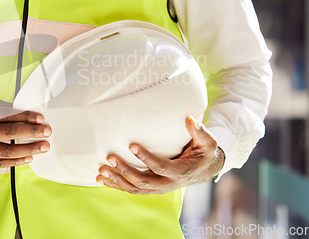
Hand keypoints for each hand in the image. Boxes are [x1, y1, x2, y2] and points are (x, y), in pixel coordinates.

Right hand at [0, 99, 50, 168]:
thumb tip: (26, 113)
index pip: (5, 116)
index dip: (25, 117)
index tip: (40, 119)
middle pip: (8, 133)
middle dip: (31, 132)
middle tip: (47, 132)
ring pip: (6, 151)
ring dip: (28, 149)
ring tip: (43, 147)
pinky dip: (16, 161)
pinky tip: (29, 157)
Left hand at [96, 117, 224, 194]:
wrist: (203, 169)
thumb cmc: (204, 152)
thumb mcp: (207, 142)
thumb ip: (199, 131)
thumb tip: (189, 118)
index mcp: (181, 172)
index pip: (161, 166)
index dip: (146, 158)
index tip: (131, 145)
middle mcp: (168, 184)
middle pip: (143, 181)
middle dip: (125, 171)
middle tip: (110, 157)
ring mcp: (158, 188)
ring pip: (135, 189)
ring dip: (117, 180)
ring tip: (101, 171)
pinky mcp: (151, 189)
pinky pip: (131, 190)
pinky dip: (116, 186)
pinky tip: (102, 180)